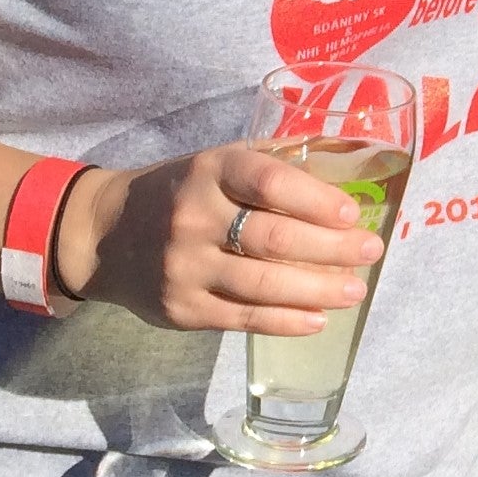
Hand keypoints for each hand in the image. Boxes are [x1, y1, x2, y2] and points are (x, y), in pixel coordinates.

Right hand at [54, 145, 383, 333]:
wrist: (106, 235)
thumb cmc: (182, 192)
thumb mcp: (218, 163)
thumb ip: (275, 163)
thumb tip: (353, 155)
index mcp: (210, 171)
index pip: (268, 182)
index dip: (315, 199)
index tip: (352, 213)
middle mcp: (194, 217)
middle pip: (273, 238)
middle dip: (332, 248)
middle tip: (371, 251)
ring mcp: (184, 267)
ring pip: (262, 283)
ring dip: (318, 289)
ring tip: (356, 289)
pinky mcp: (181, 309)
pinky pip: (243, 318)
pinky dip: (286, 320)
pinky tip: (318, 318)